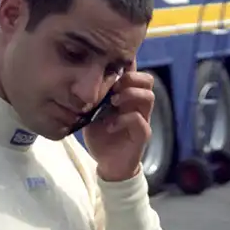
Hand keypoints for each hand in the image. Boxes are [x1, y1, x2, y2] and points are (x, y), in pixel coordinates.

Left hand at [84, 64, 154, 182]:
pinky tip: (110, 126)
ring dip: (129, 95)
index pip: (135, 73)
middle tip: (113, 87)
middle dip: (130, 78)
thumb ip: (93, 98)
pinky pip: (139, 120)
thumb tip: (81, 81)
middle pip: (148, 80)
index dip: (127, 65)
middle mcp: (138, 105)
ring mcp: (143, 119)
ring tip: (113, 103)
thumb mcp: (92, 113)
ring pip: (148, 96)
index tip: (110, 65)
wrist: (108, 164)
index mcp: (128, 96)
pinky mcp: (142, 134)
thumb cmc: (102, 137)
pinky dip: (123, 120)